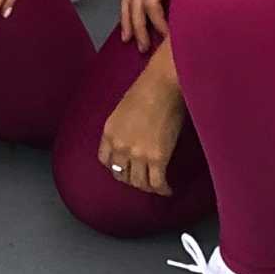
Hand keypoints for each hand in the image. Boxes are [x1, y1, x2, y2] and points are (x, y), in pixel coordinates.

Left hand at [98, 57, 188, 198]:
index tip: (125, 168)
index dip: (116, 167)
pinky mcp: (157, 158)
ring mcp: (137, 154)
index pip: (106, 160)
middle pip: (121, 174)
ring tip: (156, 186)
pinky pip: (157, 183)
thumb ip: (123, 128)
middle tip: (142, 179)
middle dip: (131, 179)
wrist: (163, 84)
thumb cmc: (147, 88)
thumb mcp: (123, 109)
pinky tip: (168, 189)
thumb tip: (132, 138)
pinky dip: (162, 190)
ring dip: (147, 187)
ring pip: (139, 183)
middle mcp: (120, 146)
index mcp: (109, 132)